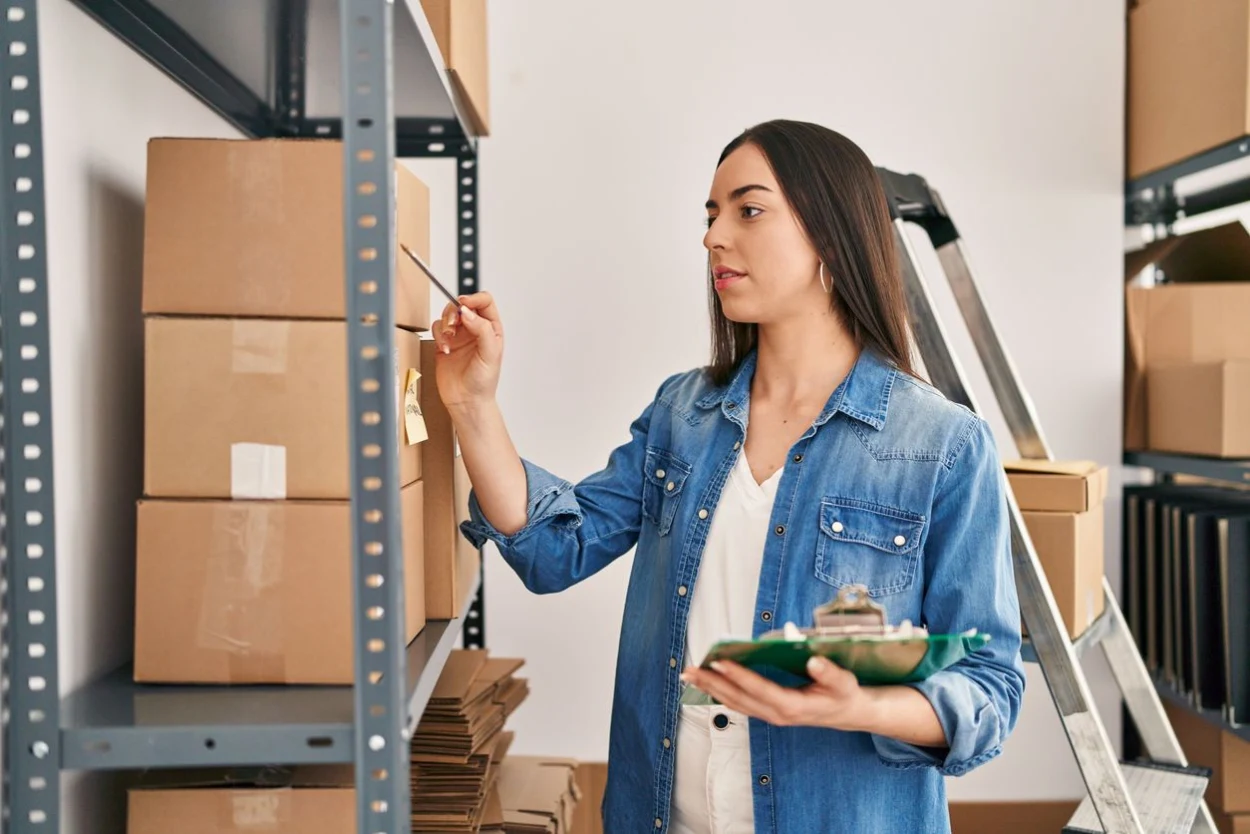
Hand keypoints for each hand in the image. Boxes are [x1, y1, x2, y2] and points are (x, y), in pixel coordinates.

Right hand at [430, 292, 503, 408]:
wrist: (467, 401)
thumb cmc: (483, 381)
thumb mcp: (490, 354)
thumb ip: (482, 329)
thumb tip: (468, 312)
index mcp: (491, 328)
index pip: (484, 302)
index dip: (474, 298)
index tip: (464, 304)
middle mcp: (475, 329)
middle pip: (462, 305)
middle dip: (455, 311)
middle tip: (453, 324)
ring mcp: (459, 336)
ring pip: (448, 315)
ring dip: (445, 323)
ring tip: (449, 339)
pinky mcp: (444, 343)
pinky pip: (437, 329)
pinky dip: (438, 335)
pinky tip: (445, 348)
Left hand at [681, 657, 871, 730]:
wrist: (847, 712)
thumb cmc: (843, 693)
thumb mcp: (844, 682)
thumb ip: (829, 671)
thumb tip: (813, 660)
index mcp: (793, 706)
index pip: (759, 689)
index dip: (738, 676)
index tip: (719, 661)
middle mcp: (777, 714)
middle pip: (739, 698)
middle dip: (713, 683)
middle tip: (691, 669)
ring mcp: (770, 715)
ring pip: (734, 703)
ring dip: (711, 688)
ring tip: (690, 674)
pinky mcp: (767, 712)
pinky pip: (739, 704)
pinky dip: (720, 692)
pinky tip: (707, 683)